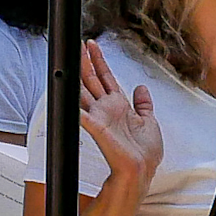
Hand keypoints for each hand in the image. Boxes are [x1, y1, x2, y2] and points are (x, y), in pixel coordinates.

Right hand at [78, 45, 161, 184]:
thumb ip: (143, 104)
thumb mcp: (149, 122)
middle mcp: (106, 109)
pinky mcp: (96, 127)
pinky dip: (72, 103)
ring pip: (84, 89)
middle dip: (85, 60)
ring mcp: (99, 117)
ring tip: (71, 56)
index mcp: (118, 106)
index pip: (106, 77)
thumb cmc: (144, 154)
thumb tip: (142, 88)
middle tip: (78, 44)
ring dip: (77, 72)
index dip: (99, 61)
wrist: (141, 171)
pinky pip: (81, 112)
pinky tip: (66, 88)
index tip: (93, 46)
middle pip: (91, 79)